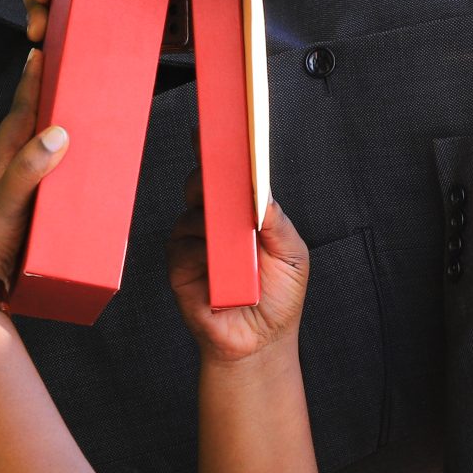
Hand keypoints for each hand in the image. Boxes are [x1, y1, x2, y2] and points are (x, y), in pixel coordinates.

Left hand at [0, 49, 63, 286]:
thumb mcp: (3, 204)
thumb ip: (27, 170)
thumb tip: (58, 132)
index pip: (19, 114)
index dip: (31, 84)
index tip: (40, 52)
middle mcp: (2, 176)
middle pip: (28, 132)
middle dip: (46, 105)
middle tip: (66, 80)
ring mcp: (10, 198)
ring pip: (37, 161)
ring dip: (54, 142)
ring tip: (79, 126)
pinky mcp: (19, 221)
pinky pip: (44, 189)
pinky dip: (59, 178)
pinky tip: (75, 184)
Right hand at [167, 168, 309, 364]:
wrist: (262, 342)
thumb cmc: (280, 297)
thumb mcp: (292, 255)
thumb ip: (276, 221)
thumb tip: (261, 188)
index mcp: (243, 214)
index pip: (229, 177)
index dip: (220, 153)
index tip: (215, 130)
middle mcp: (215, 224)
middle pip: (202, 185)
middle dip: (209, 177)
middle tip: (220, 179)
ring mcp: (195, 244)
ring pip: (191, 214)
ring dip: (212, 221)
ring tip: (234, 243)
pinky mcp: (180, 269)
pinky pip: (182, 247)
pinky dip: (200, 251)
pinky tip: (217, 265)